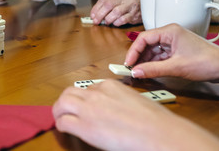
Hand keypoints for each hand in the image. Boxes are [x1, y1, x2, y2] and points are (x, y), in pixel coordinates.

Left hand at [53, 80, 218, 150]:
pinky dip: (61, 126)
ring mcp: (89, 108)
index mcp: (110, 85)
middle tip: (66, 110)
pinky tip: (66, 131)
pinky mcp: (84, 126)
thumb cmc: (157, 122)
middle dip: (67, 101)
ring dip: (59, 111)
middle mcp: (96, 93)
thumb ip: (120, 101)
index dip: (86, 99)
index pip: (89, 88)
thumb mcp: (136, 101)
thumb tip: (117, 111)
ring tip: (61, 118)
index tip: (87, 107)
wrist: (160, 134)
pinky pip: (63, 122)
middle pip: (70, 91)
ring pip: (61, 103)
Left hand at [90, 0, 140, 25]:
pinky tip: (115, 23)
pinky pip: (123, 19)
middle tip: (96, 21)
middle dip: (100, 15)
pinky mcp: (135, 14)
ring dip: (108, 19)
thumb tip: (95, 14)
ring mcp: (131, 5)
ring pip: (116, 12)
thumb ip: (108, 3)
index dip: (96, 9)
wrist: (148, 2)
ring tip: (106, 22)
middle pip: (108, 5)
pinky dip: (117, 22)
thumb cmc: (129, 2)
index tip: (92, 16)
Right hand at [124, 24, 218, 81]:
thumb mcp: (176, 67)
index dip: (133, 51)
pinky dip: (154, 63)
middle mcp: (170, 34)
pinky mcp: (177, 51)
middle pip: (146, 44)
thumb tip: (136, 72)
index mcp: (170, 31)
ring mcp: (174, 42)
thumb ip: (153, 69)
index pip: (143, 38)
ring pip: (152, 50)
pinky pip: (160, 56)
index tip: (128, 63)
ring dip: (146, 61)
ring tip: (140, 72)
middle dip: (139, 57)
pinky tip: (149, 71)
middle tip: (132, 69)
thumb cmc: (208, 62)